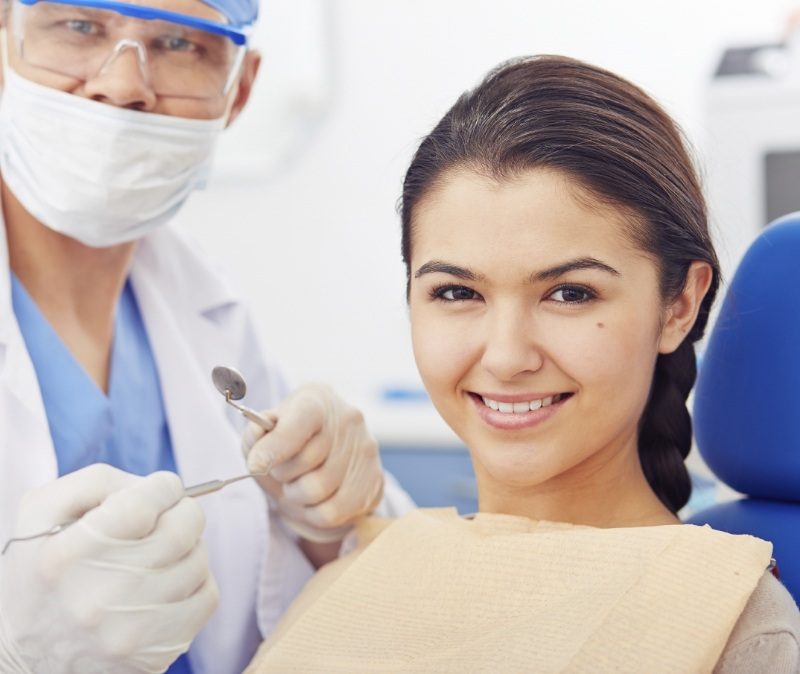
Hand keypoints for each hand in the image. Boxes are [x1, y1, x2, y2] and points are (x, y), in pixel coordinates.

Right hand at [0, 465, 217, 673]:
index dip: (163, 487)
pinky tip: (171, 580)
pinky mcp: (155, 653)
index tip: (162, 488)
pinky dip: (197, 579)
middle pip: (181, 530)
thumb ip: (96, 482)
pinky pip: (208, 596)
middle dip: (183, 510)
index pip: (142, 504)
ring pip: (198, 560)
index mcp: (65, 557)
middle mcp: (97, 598)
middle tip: (170, 513)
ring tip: (162, 551)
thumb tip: (153, 486)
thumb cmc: (46, 569)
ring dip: (189, 546)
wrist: (31, 654)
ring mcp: (129, 631)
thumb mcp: (43, 513)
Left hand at [242, 384, 383, 543]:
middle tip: (282, 471)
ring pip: (317, 490)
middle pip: (304, 462)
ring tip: (298, 485)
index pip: (298, 423)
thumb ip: (256, 433)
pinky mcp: (375, 481)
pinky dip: (314, 514)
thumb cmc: (289, 445)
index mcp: (318, 399)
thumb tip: (258, 433)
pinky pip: (332, 512)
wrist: (325, 461)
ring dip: (297, 496)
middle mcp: (348, 419)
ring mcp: (365, 449)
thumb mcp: (265, 433)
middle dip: (283, 474)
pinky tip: (314, 501)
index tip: (256, 465)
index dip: (274, 447)